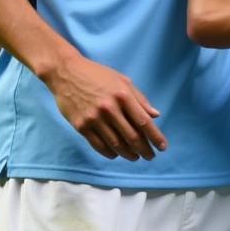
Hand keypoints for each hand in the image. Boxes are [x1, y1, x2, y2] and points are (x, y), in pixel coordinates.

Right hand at [46, 53, 166, 160]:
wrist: (66, 73)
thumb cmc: (98, 75)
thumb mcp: (123, 81)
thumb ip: (140, 99)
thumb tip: (156, 115)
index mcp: (123, 95)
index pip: (144, 122)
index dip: (155, 137)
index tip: (162, 146)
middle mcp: (109, 109)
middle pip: (132, 136)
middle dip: (144, 149)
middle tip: (150, 156)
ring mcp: (94, 119)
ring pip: (116, 144)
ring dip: (128, 154)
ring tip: (135, 157)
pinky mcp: (81, 126)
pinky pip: (98, 145)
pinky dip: (110, 153)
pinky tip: (116, 154)